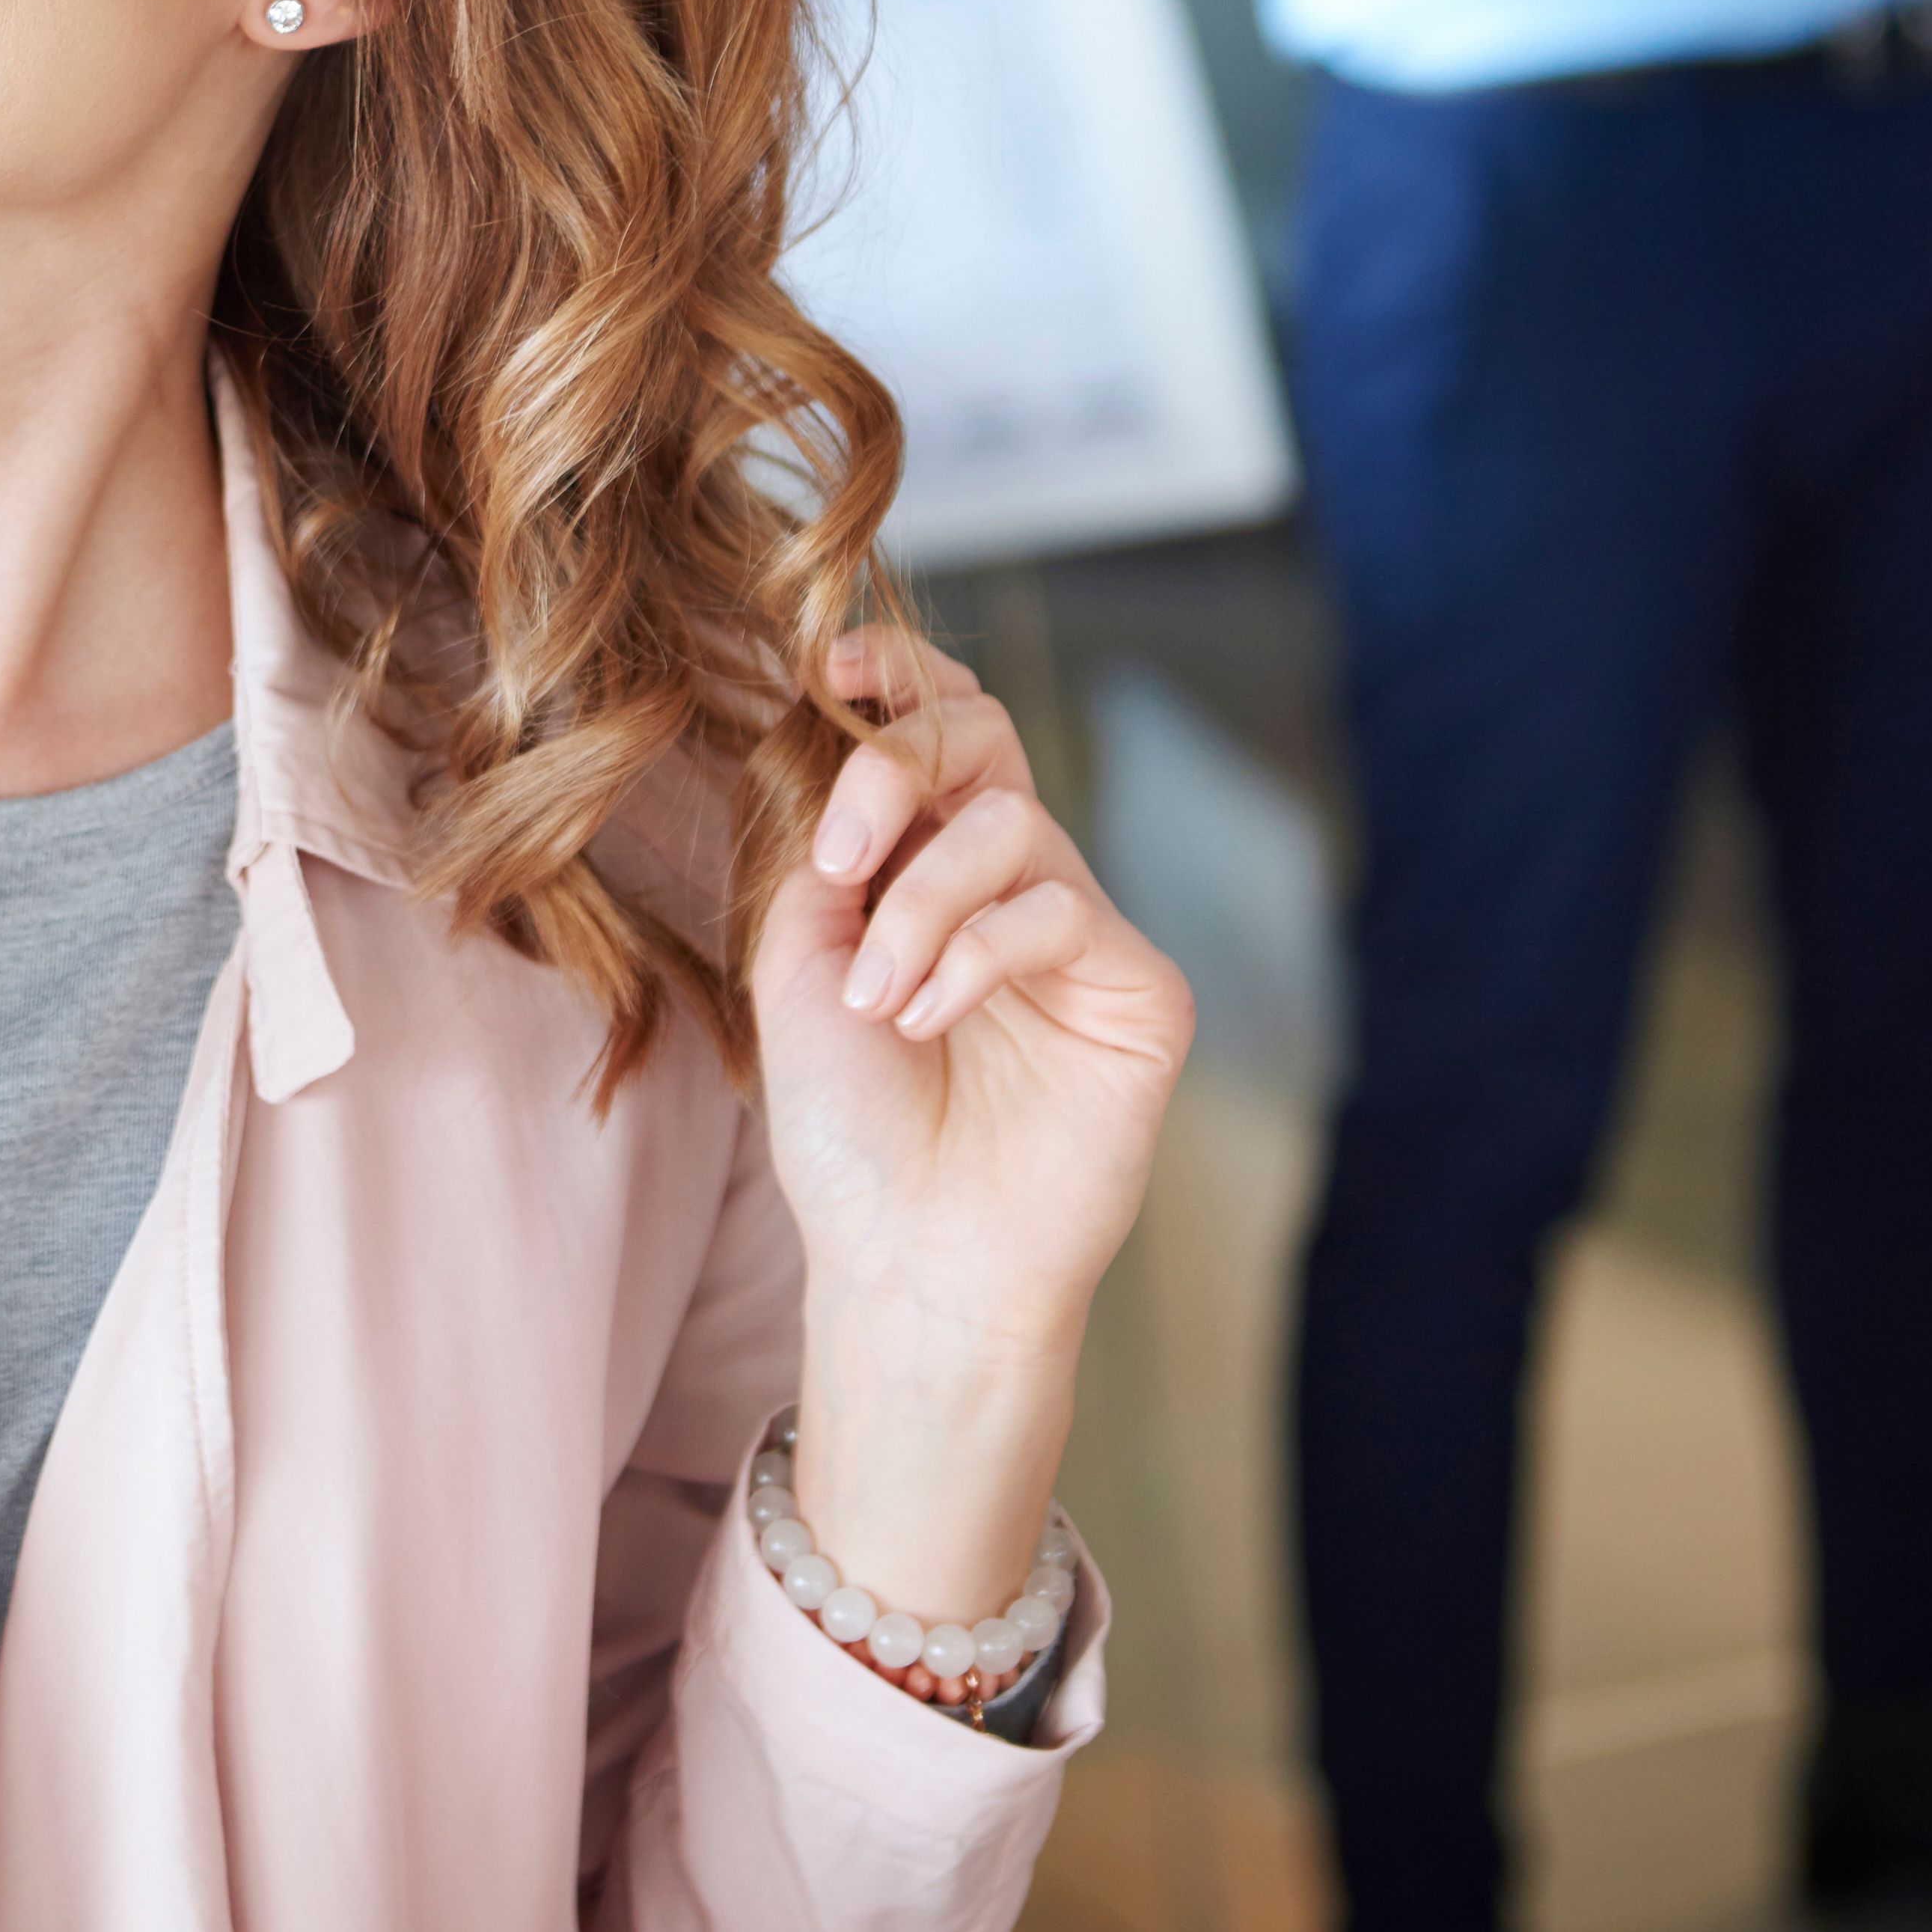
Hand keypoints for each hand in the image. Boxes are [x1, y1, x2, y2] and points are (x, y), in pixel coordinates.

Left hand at [752, 629, 1189, 1628]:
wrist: (908, 1261)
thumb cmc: (850, 1131)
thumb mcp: (794, 967)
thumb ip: (818, 852)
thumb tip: (834, 745)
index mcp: (925, 865)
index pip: (933, 727)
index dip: (895, 673)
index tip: (829, 670)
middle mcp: (1009, 882)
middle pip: (983, 733)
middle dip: (900, 765)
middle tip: (844, 854)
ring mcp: (1080, 932)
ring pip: (1011, 825)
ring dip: (919, 905)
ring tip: (879, 1000)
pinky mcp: (1137, 987)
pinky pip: (1057, 909)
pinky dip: (973, 954)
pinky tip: (926, 1022)